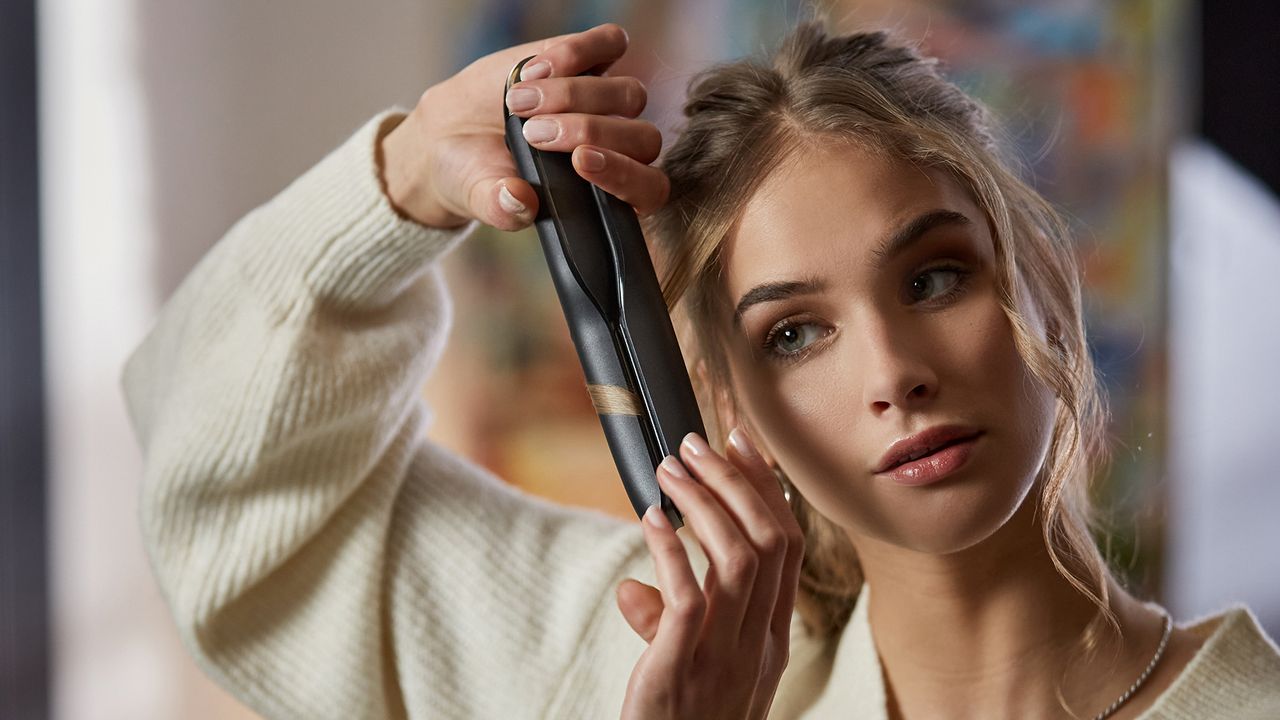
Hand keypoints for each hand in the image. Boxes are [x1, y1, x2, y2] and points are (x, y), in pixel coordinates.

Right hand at [379, 22, 668, 229]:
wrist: (455, 133)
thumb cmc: (478, 174)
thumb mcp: (481, 195)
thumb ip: (502, 207)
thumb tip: (520, 202)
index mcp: (608, 193)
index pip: (649, 189)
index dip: (625, 174)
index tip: (579, 161)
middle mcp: (619, 148)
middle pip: (643, 138)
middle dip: (588, 131)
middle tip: (532, 134)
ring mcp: (610, 102)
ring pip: (629, 94)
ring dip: (575, 95)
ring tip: (518, 103)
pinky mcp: (592, 61)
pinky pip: (611, 45)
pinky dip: (578, 52)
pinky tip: (535, 68)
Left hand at [616, 428, 804, 719]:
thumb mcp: (694, 668)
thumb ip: (672, 623)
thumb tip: (633, 588)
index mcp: (771, 637)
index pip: (786, 547)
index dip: (766, 490)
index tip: (740, 445)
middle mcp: (758, 642)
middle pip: (767, 541)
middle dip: (734, 481)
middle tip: (696, 443)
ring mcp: (723, 655)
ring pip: (735, 558)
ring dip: (702, 503)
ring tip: (668, 469)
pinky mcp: (679, 667)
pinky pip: (686, 596)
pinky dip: (670, 550)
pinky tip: (651, 520)